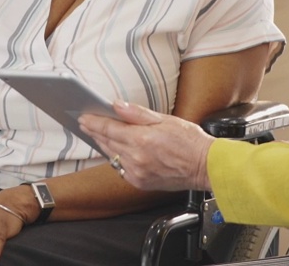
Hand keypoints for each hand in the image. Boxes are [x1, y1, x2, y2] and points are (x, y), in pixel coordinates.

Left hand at [79, 101, 214, 191]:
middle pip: (107, 142)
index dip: (94, 122)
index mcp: (142, 140)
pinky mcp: (140, 183)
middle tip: (85, 123)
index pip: (109, 128)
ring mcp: (137, 172)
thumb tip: (117, 105)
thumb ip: (138, 113)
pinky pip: (121, 168)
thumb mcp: (166, 119)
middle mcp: (136, 158)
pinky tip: (114, 150)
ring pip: (112, 156)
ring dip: (103, 144)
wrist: (205, 167)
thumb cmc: (190, 141)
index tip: (83, 117)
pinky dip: (116, 158)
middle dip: (94, 131)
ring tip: (96, 134)